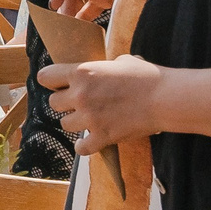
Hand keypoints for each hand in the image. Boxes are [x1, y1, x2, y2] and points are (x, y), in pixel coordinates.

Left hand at [37, 54, 164, 151]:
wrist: (166, 98)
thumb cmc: (146, 76)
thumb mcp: (121, 61)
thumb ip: (103, 68)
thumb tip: (101, 70)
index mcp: (82, 72)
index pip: (45, 77)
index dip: (51, 81)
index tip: (59, 84)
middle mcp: (80, 95)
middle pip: (53, 103)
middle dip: (65, 103)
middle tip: (79, 103)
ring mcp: (90, 118)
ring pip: (64, 125)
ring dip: (75, 123)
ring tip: (89, 120)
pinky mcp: (103, 136)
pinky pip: (81, 148)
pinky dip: (84, 146)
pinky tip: (90, 141)